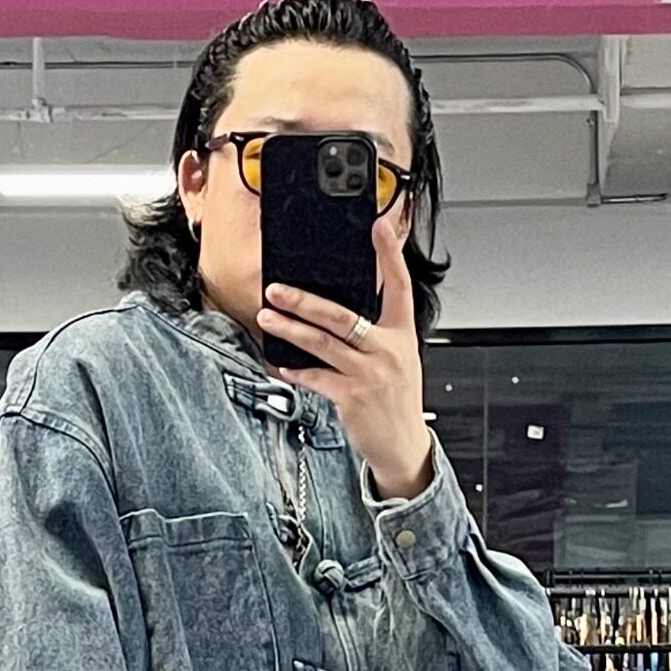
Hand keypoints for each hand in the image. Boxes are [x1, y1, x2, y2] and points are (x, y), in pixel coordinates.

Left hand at [259, 217, 434, 501]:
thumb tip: (337, 308)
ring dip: (291, 329)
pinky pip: (317, 378)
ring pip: (323, 344)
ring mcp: (370, 374)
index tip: (380, 226)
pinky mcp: (353, 397)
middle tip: (277, 288)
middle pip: (343, 316)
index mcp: (401, 333)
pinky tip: (280, 363)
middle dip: (305, 301)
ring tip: (267, 317)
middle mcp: (388, 350)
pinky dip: (296, 370)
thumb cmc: (396, 399)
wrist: (403, 444)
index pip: (399, 285)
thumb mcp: (398, 357)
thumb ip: (375, 331)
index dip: (390, 254)